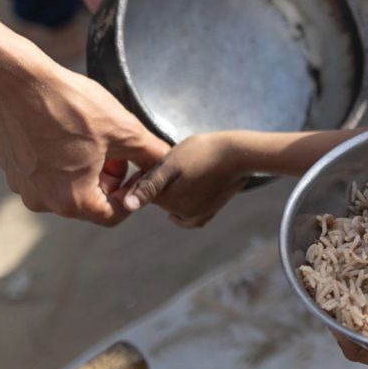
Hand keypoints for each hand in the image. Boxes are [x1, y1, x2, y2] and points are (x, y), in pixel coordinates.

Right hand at [0, 55, 168, 224]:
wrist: (19, 82)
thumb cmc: (72, 107)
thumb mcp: (125, 131)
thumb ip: (151, 154)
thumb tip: (167, 161)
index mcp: (72, 202)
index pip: (114, 214)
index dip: (132, 194)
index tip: (137, 173)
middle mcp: (43, 202)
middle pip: (90, 201)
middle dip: (109, 180)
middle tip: (117, 151)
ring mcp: (24, 187)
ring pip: (68, 186)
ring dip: (87, 169)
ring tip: (94, 138)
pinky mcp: (12, 169)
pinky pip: (46, 173)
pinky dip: (62, 161)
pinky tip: (68, 133)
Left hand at [115, 131, 252, 227]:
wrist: (239, 154)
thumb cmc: (203, 152)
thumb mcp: (171, 163)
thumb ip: (149, 185)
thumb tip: (128, 206)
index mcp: (167, 201)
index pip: (144, 190)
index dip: (150, 173)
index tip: (165, 160)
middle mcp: (181, 213)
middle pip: (161, 198)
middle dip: (165, 184)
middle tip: (180, 163)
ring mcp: (198, 214)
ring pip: (176, 205)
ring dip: (178, 191)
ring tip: (191, 171)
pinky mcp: (211, 211)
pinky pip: (192, 216)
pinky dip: (188, 206)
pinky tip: (194, 192)